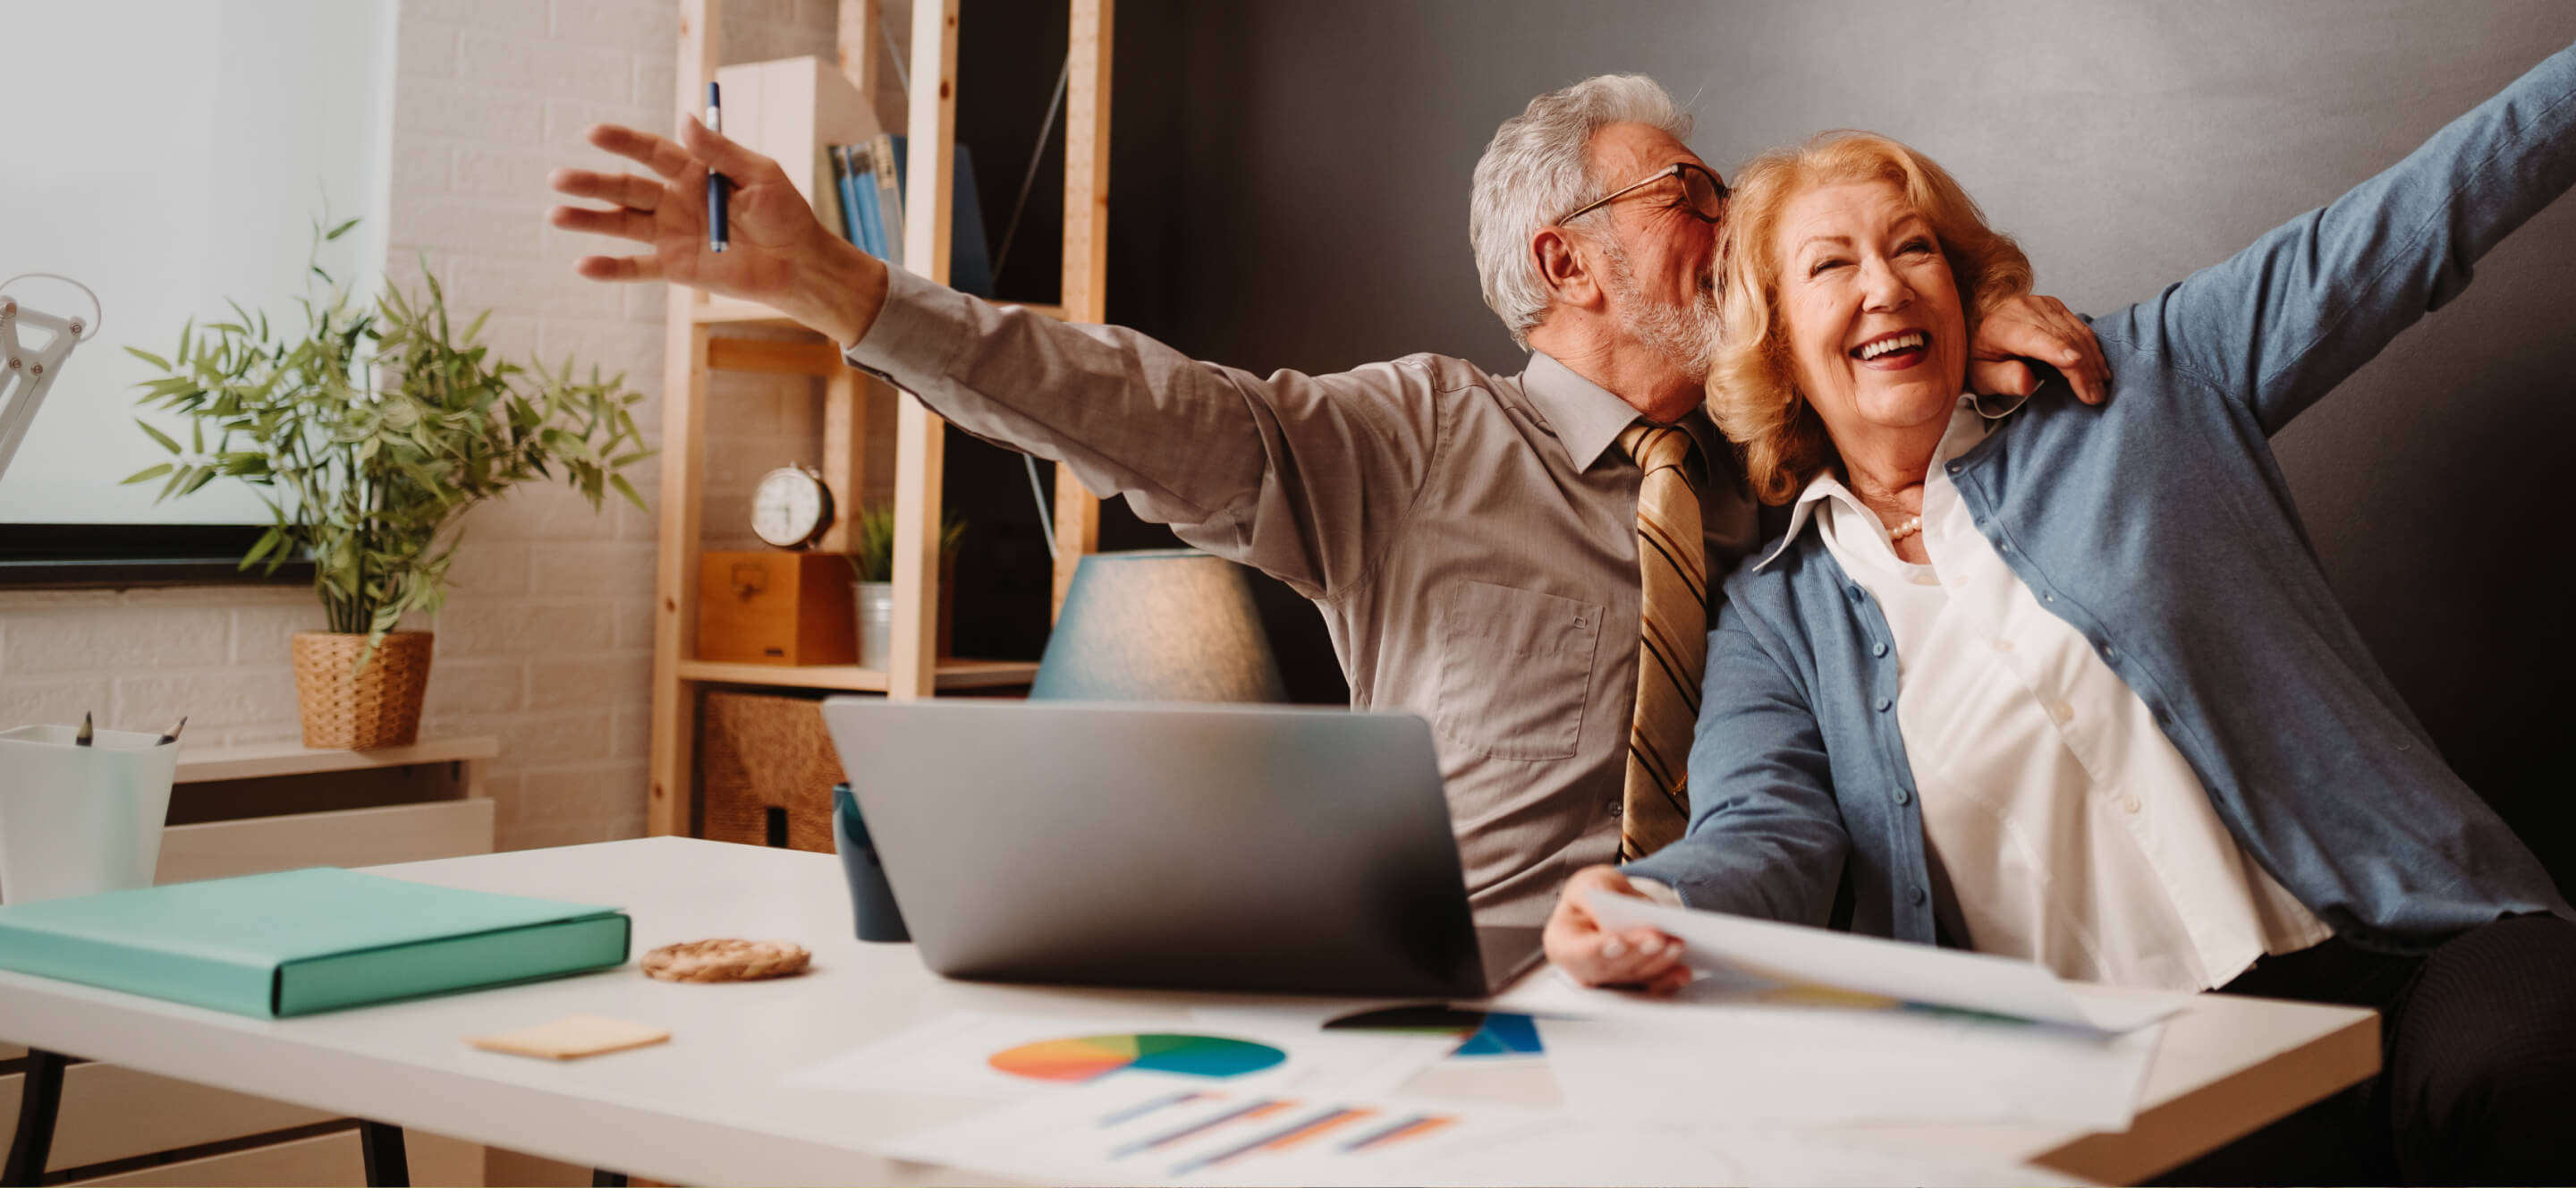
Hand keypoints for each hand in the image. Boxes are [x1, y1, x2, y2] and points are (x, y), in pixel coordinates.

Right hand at [546, 117, 885, 342]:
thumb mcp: (759, 176)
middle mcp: (675, 200)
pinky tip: (582, 266)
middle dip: (592, 183)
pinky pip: (638, 267)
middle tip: (559, 179)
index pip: (650, 152)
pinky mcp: (676, 267)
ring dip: (589, 220)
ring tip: (556, 215)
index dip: (623, 142)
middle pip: (626, 188)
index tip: (595, 133)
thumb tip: (684, 120)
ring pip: (622, 224)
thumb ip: (721, 152)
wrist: (799, 263)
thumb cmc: (785, 213)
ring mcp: (672, 234)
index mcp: (693, 172)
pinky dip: (611, 268)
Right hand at [1543, 865, 1691, 993]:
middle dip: (1636, 953)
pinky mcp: (1633, 986)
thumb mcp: (1590, 882)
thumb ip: (1596, 893)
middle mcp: (1583, 968)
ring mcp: (1609, 980)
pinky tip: (1683, 972)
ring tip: (1676, 944)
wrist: (1612, 904)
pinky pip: (1651, 988)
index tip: (1618, 941)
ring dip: (1657, 964)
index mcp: (1562, 942)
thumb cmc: (1595, 894)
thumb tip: (1609, 911)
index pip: (1578, 952)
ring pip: (1633, 978)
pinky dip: (1669, 980)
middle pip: (1609, 969)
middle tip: (1658, 938)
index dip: (1598, 950)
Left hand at [1969, 293, 2108, 404]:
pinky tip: (2100, 368)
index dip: (2057, 351)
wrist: (1977, 324)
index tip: (2076, 364)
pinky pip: (2079, 328)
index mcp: (2002, 327)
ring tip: (2101, 387)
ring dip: (2092, 361)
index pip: (2035, 338)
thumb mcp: (1980, 375)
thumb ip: (2002, 379)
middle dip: (2082, 369)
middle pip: (2062, 339)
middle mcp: (2024, 310)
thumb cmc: (1980, 354)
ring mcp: (2042, 305)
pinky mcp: (2054, 306)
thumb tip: (2027, 382)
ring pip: (2076, 333)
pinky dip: (2092, 349)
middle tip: (2095, 396)